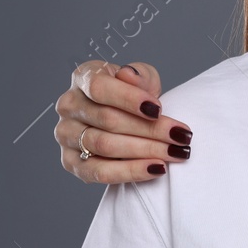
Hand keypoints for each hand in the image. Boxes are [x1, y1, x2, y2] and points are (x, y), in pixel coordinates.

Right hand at [53, 60, 190, 182]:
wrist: (125, 119)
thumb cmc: (134, 96)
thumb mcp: (143, 79)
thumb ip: (139, 76)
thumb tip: (129, 76)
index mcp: (83, 78)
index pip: (99, 88)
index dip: (129, 99)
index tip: (158, 109)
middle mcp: (69, 106)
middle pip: (108, 120)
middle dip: (150, 129)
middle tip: (181, 136)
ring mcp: (66, 135)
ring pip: (105, 146)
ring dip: (145, 151)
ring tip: (176, 152)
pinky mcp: (71, 162)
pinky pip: (100, 172)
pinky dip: (131, 171)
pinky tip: (157, 168)